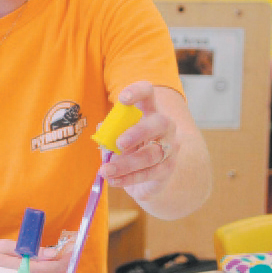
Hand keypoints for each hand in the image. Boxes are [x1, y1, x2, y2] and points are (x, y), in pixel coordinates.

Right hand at [0, 236, 73, 272]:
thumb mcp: (0, 247)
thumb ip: (27, 249)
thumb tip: (51, 252)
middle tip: (68, 250)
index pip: (54, 268)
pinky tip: (45, 267)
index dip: (67, 258)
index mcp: (21, 272)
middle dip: (65, 264)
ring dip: (57, 270)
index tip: (74, 246)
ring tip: (57, 256)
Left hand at [100, 81, 176, 199]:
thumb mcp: (115, 138)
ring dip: (126, 164)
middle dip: (138, 132)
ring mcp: (169, 147)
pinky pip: (149, 173)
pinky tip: (114, 180)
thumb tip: (102, 130)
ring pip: (152, 154)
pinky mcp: (167, 167)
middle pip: (159, 123)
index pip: (148, 93)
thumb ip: (109, 133)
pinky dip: (129, 178)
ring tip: (105, 170)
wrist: (147, 177)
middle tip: (119, 144)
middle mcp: (164, 126)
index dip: (138, 92)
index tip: (122, 99)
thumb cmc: (128, 148)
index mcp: (149, 111)